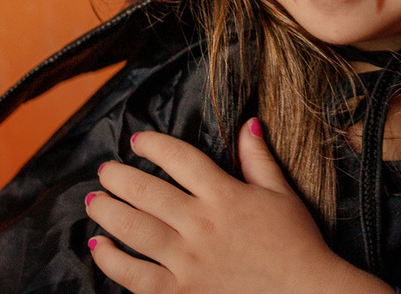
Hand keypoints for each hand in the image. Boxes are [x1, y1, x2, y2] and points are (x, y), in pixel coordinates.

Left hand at [85, 120, 392, 293]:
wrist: (305, 293)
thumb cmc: (295, 242)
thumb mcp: (281, 194)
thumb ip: (259, 159)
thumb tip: (248, 123)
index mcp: (225, 195)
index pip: (181, 158)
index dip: (154, 145)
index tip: (137, 141)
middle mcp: (201, 224)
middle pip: (148, 192)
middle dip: (119, 177)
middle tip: (105, 171)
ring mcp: (188, 260)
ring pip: (135, 229)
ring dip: (108, 212)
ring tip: (95, 200)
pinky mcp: (181, 291)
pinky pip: (136, 276)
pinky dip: (112, 261)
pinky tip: (98, 247)